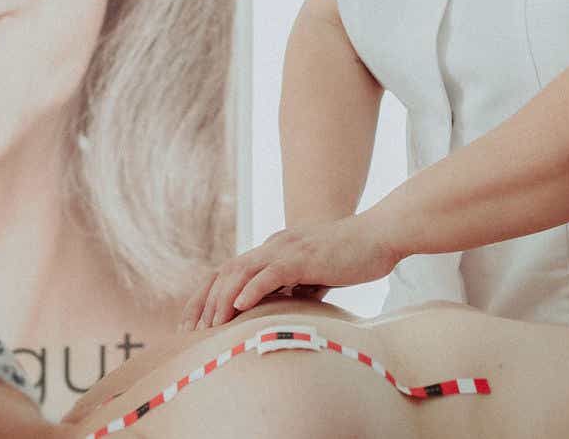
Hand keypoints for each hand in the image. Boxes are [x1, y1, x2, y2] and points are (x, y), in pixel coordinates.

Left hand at [180, 215, 402, 329]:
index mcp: (275, 250)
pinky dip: (251, 289)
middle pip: (225, 272)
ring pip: (241, 272)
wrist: (381, 235)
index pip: (230, 272)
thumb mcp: (317, 274)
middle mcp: (274, 246)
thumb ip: (297, 286)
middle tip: (188, 332)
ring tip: (209, 327)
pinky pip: (271, 272)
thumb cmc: (354, 257)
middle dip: (202, 302)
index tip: (193, 323)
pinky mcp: (304, 257)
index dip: (208, 296)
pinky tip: (238, 307)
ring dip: (221, 300)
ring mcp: (288, 249)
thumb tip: (283, 310)